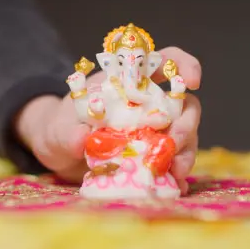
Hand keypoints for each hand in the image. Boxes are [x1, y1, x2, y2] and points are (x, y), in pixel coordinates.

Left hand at [16, 46, 201, 192]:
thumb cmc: (59, 128)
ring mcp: (151, 132)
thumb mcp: (58, 128)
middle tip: (173, 146)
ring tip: (174, 172)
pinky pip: (171, 162)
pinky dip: (176, 175)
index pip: (163, 61)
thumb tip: (83, 140)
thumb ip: (68, 132)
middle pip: (182, 105)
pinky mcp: (149, 156)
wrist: (57, 151)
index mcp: (127, 84)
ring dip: (184, 153)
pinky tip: (175, 186)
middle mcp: (146, 105)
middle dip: (185, 124)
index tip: (192, 82)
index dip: (182, 65)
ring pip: (183, 136)